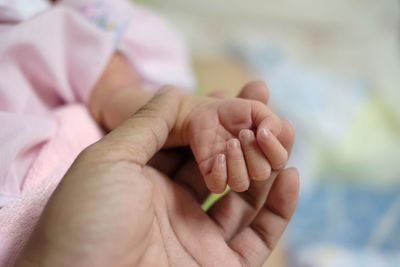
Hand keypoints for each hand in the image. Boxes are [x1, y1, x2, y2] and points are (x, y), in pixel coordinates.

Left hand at [16, 88, 298, 266]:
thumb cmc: (87, 222)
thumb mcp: (108, 161)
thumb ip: (145, 125)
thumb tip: (173, 89)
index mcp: (147, 181)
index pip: (189, 144)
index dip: (213, 119)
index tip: (237, 93)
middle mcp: (175, 208)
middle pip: (220, 167)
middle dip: (245, 137)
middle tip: (270, 109)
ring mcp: (199, 238)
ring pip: (244, 198)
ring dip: (266, 167)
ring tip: (284, 135)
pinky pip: (258, 236)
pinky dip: (278, 209)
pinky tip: (290, 176)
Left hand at [183, 83, 287, 192]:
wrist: (203, 111)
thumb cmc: (231, 111)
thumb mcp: (254, 109)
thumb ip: (270, 120)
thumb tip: (270, 134)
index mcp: (265, 153)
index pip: (278, 160)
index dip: (273, 148)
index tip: (262, 131)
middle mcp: (250, 166)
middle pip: (262, 173)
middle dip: (254, 151)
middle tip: (243, 133)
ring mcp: (229, 173)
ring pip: (241, 183)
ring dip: (238, 162)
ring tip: (230, 143)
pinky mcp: (210, 175)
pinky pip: (217, 186)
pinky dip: (220, 172)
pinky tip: (218, 156)